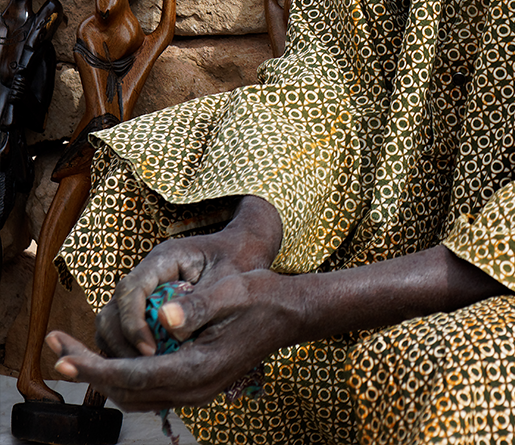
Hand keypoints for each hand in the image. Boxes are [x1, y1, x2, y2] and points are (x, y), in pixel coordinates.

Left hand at [46, 267, 300, 411]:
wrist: (288, 314)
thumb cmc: (260, 296)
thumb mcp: (232, 291)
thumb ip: (198, 306)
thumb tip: (163, 315)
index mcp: (198, 368)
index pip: (134, 375)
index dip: (95, 366)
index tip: (63, 355)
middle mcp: (193, 390)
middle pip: (127, 390)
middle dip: (88, 370)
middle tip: (54, 346)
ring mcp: (194, 392)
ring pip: (135, 394)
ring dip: (103, 373)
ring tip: (74, 350)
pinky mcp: (195, 385)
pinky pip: (150, 389)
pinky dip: (124, 375)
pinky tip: (112, 354)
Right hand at [94, 196, 282, 358]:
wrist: (246, 251)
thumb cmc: (238, 261)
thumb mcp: (226, 280)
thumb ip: (199, 302)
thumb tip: (171, 327)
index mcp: (164, 258)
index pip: (130, 290)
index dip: (133, 324)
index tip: (149, 353)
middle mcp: (148, 274)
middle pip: (113, 309)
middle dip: (121, 344)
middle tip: (142, 371)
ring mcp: (146, 291)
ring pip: (113, 324)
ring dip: (122, 352)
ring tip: (145, 375)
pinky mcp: (149, 308)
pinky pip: (127, 333)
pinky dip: (131, 352)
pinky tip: (150, 371)